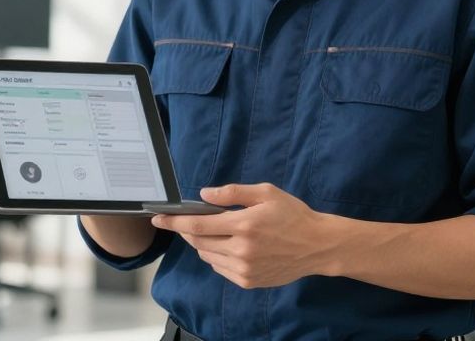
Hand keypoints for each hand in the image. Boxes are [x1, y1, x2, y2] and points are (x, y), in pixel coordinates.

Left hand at [150, 183, 340, 288]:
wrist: (317, 246)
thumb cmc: (292, 214)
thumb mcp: (265, 193)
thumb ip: (232, 193)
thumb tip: (203, 195)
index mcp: (244, 225)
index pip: (197, 225)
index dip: (174, 222)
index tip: (158, 218)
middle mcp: (241, 250)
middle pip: (198, 242)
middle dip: (186, 231)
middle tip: (185, 221)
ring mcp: (244, 269)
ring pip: (207, 256)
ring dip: (202, 243)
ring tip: (214, 231)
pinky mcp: (248, 281)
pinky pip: (219, 268)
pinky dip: (216, 256)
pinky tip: (228, 246)